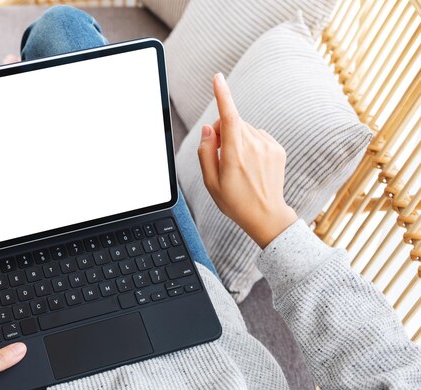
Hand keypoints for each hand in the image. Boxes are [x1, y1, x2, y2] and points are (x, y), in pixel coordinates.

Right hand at [197, 73, 296, 248]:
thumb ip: (205, 152)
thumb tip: (208, 129)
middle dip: (222, 133)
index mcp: (235, 155)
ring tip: (239, 165)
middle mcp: (254, 146)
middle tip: (222, 159)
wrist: (267, 216)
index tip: (218, 78)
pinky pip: (257, 136)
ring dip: (237, 139)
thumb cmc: (235, 202)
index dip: (222, 96)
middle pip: (232, 123)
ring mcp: (268, 146)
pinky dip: (250, 144)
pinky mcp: (277, 148)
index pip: (228, 117)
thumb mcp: (210, 182)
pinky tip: (251, 164)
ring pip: (245, 129)